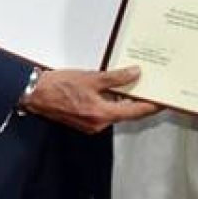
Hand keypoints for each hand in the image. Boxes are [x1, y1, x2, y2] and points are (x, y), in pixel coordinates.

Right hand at [21, 66, 158, 133]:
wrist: (35, 94)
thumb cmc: (58, 87)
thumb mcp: (91, 78)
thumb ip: (115, 78)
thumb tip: (134, 74)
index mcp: (102, 115)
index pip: (135, 112)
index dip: (151, 106)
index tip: (163, 102)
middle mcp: (98, 124)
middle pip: (127, 114)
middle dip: (140, 102)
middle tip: (152, 90)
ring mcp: (91, 124)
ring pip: (116, 113)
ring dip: (125, 101)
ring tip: (136, 86)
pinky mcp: (84, 120)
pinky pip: (105, 112)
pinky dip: (113, 102)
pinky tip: (115, 90)